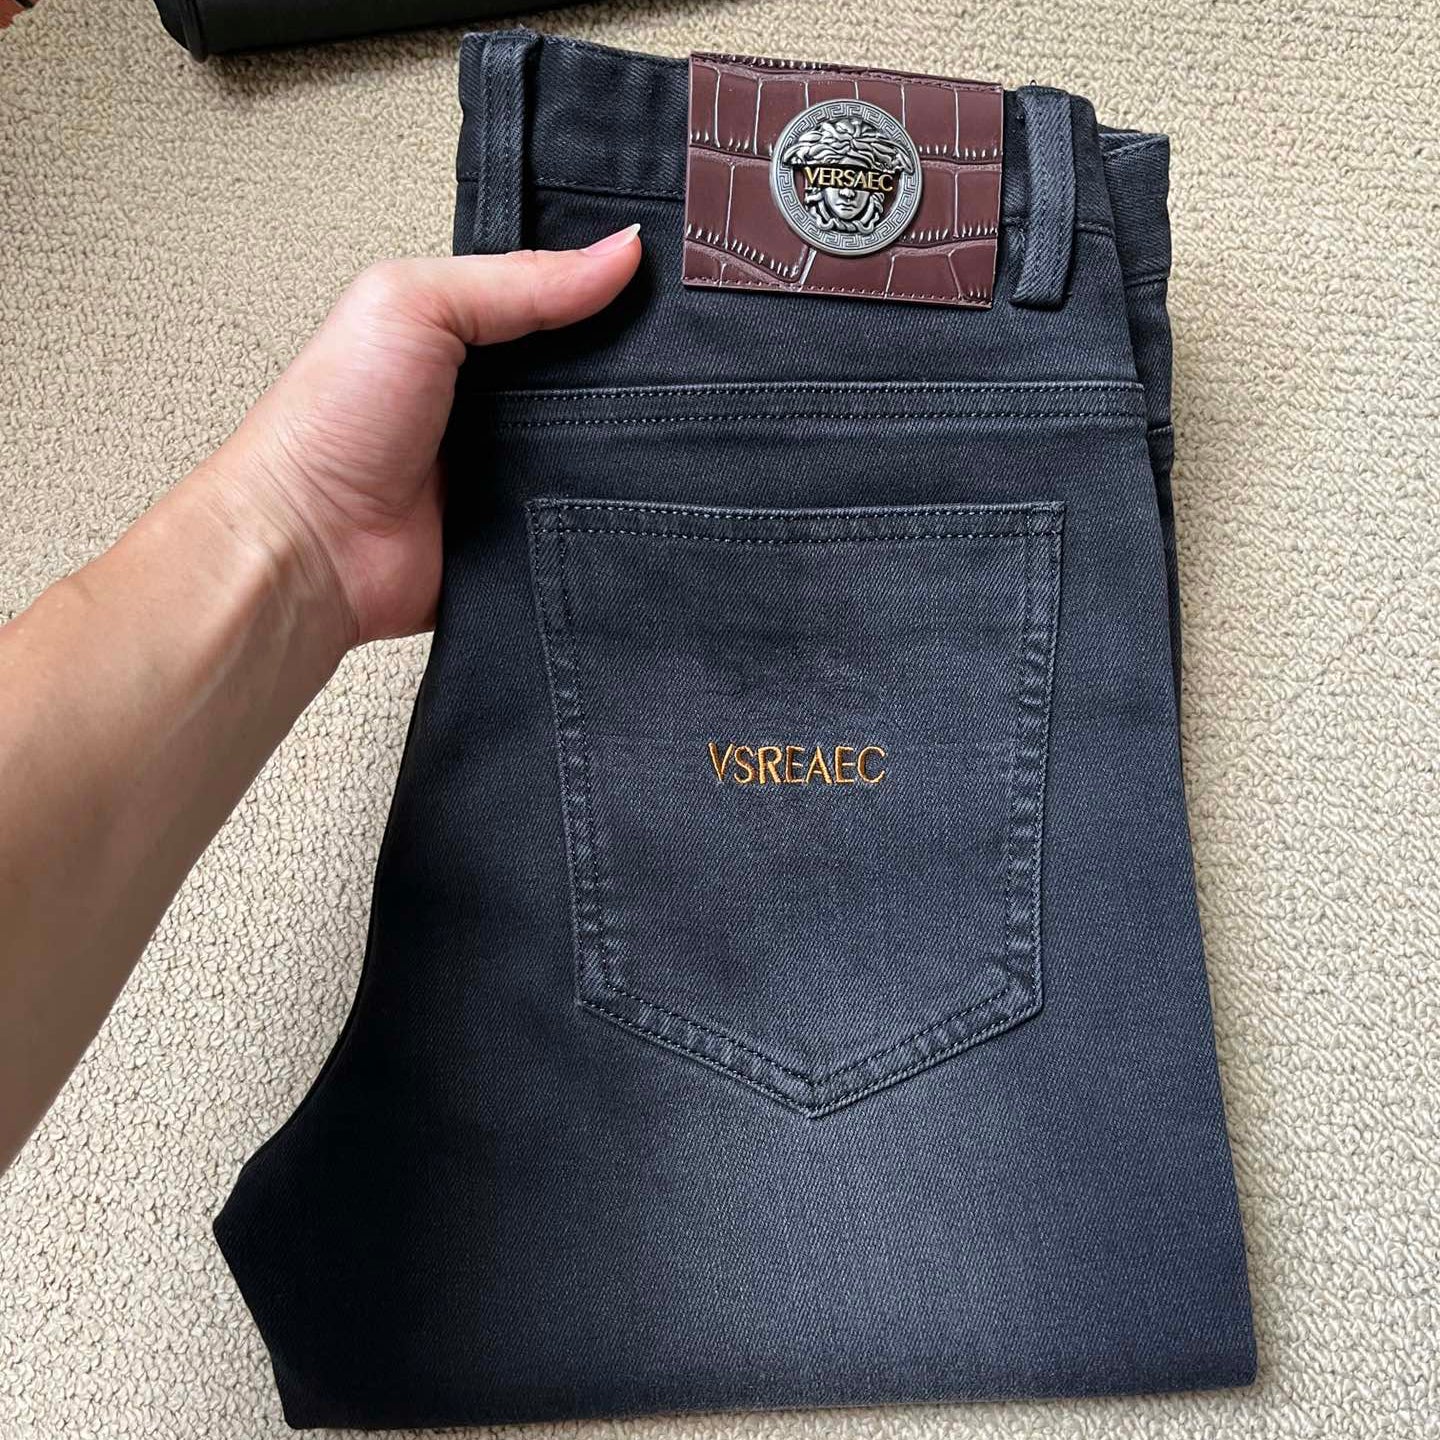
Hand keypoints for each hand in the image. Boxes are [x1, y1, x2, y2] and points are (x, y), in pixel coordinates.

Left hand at [200, 225, 641, 646]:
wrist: (310, 549)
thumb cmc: (329, 426)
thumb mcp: (413, 305)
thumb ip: (518, 279)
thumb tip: (619, 252)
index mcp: (465, 336)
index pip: (560, 300)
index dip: (613, 287)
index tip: (672, 276)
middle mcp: (494, 403)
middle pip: (595, 377)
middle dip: (638, 369)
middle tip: (685, 354)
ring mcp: (514, 470)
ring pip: (606, 449)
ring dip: (632, 441)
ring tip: (674, 421)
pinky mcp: (528, 534)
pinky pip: (593, 518)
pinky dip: (616, 508)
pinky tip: (640, 489)